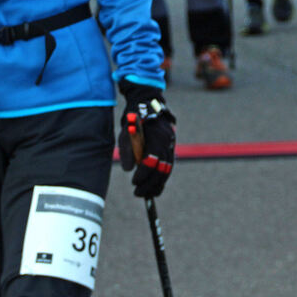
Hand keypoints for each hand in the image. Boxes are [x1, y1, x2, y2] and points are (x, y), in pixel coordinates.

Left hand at [117, 80, 175, 196]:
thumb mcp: (126, 133)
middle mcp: (167, 141)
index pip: (152, 160)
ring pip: (168, 169)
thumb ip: (127, 151)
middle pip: (162, 168)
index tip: (134, 182)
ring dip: (158, 184)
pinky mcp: (170, 146)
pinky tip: (156, 187)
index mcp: (155, 136)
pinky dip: (162, 177)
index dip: (143, 174)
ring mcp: (171, 143)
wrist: (147, 102)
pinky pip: (169, 165)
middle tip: (138, 193)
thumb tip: (129, 170)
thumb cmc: (134, 118)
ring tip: (147, 194)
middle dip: (150, 184)